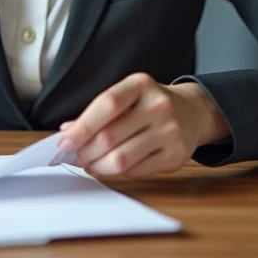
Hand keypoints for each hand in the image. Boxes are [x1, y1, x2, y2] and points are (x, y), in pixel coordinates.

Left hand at [56, 73, 228, 177]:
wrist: (193, 112)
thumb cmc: (150, 105)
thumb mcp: (127, 97)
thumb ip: (97, 113)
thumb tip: (67, 132)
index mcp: (141, 85)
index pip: (107, 104)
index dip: (82, 126)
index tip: (65, 141)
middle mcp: (158, 106)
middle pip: (110, 136)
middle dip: (85, 152)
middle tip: (74, 156)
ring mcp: (169, 131)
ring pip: (121, 159)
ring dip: (98, 166)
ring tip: (90, 164)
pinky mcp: (175, 155)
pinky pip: (135, 171)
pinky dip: (116, 172)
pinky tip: (111, 166)